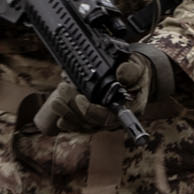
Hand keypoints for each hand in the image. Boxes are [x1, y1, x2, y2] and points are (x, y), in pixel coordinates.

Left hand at [33, 48, 167, 133]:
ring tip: (55, 101)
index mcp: (129, 110)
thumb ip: (131, 71)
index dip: (90, 111)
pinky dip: (68, 121)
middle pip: (90, 122)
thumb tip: (121, 73)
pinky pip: (80, 125)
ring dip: (67, 114)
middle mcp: (115, 120)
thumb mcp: (138, 68)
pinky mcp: (95, 119)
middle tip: (62, 88)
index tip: (79, 98)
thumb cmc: (138, 73)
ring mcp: (103, 121)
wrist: (136, 78)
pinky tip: (58, 116)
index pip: (107, 118)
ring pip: (82, 125)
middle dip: (72, 108)